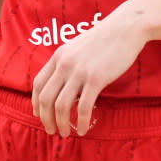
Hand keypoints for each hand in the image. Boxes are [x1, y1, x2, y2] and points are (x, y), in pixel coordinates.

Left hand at [30, 4, 146, 136]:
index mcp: (58, 56)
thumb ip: (66, 63)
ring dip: (61, 124)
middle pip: (45, 97)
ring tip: (65, 133)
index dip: (35, 102)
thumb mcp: (76, 47)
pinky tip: (84, 130)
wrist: (124, 28)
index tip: (39, 115)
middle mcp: (64, 64)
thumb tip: (62, 84)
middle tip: (51, 130)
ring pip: (61, 105)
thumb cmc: (103, 39)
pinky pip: (84, 107)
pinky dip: (82, 122)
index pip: (38, 83)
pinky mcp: (96, 79)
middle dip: (45, 118)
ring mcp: (79, 72)